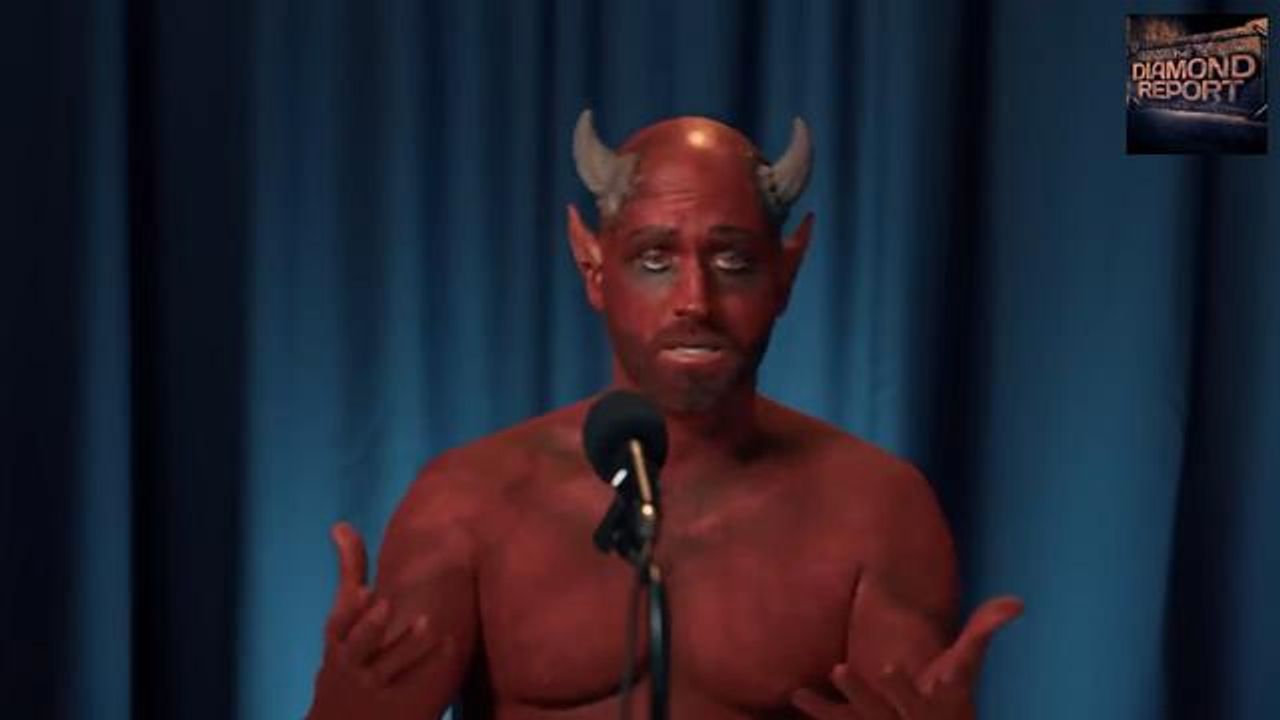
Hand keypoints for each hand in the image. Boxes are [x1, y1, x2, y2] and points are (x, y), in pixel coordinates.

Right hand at [307, 522, 437, 718]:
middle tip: (385, 605)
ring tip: (427, 623)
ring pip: (388, 667)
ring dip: (406, 646)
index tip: (364, 591)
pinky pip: (412, 685)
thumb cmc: (348, 656)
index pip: (338, 624)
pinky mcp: (395, 702)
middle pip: (356, 647)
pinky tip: (451, 645)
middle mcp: (352, 663)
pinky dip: (428, 666)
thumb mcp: (344, 620)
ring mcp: (372, 685)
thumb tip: (340, 524)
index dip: (349, 609)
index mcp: (340, 640)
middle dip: (368, 628)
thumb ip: (350, 572)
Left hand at [791, 596, 1022, 718]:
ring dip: (831, 709)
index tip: (889, 665)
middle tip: (839, 668)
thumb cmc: (952, 703)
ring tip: (804, 693)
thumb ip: (982, 632)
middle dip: (862, 693)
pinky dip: (819, 713)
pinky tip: (798, 695)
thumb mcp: (966, 670)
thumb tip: (1017, 601)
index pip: (923, 697)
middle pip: (882, 711)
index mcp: (935, 707)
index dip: (904, 686)